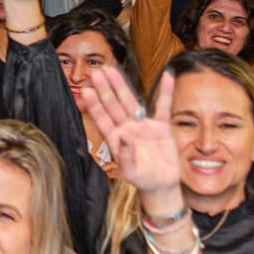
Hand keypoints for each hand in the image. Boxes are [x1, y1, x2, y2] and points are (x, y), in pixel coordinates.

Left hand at [79, 68, 180, 194]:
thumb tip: (123, 138)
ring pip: (131, 101)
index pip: (103, 119)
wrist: (162, 185)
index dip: (95, 105)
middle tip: (96, 71)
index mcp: (116, 139)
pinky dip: (166, 91)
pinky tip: (167, 76)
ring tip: (112, 69)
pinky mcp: (161, 127)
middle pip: (113, 105)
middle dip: (105, 89)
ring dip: (122, 86)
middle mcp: (127, 129)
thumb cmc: (143, 180)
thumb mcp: (131, 172)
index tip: (86, 90)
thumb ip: (125, 157)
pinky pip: (164, 106)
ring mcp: (143, 125)